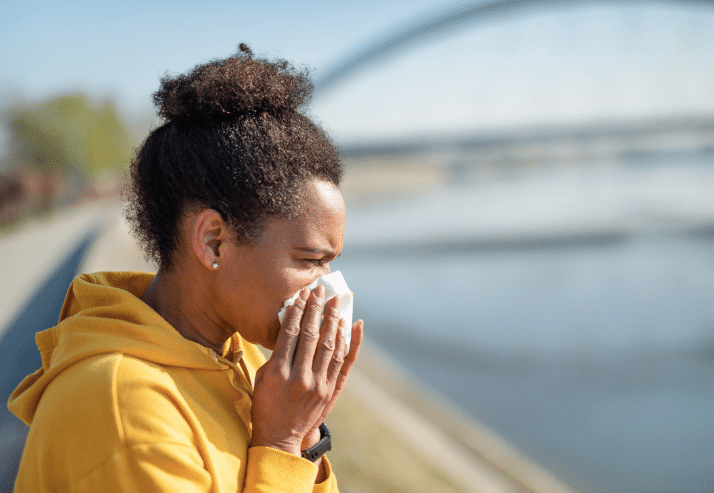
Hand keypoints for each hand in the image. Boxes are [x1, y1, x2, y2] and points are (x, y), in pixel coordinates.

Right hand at [250, 285, 362, 456]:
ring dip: (334, 320)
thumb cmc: (266, 405)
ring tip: (336, 301)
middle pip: (311, 335)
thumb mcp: (262, 379)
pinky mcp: (331, 391)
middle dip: (316, 309)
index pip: (290, 333)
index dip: (297, 311)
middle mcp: (300, 377)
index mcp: (278, 373)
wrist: (281, 439)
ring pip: (330, 345)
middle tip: (321, 290)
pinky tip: (352, 325)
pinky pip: (343, 362)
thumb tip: (290, 327)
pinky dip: (349, 342)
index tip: (303, 295)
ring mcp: (318, 385)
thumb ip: (275, 355)